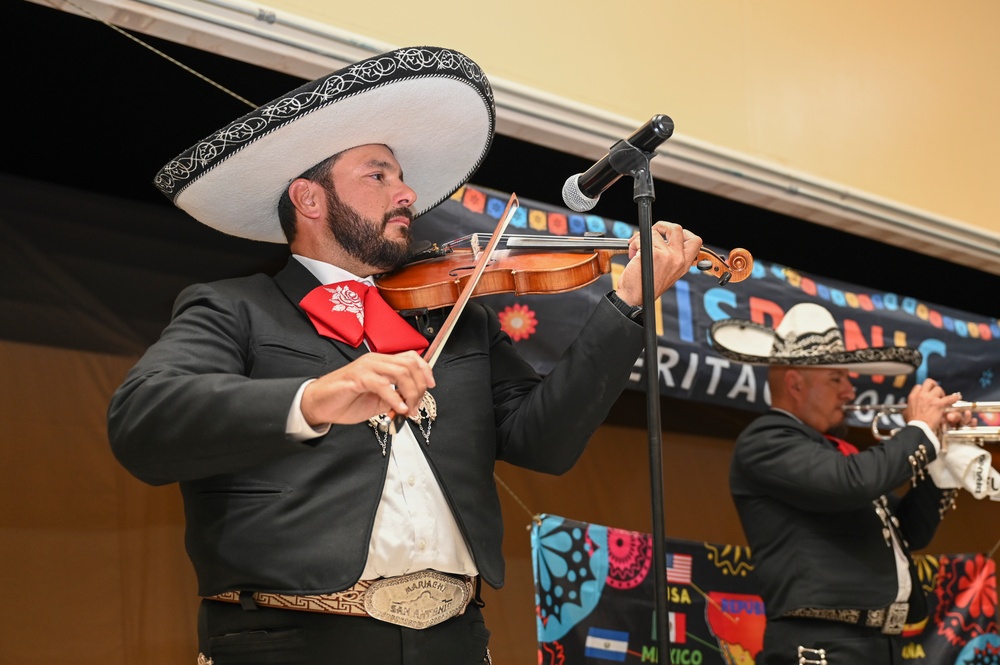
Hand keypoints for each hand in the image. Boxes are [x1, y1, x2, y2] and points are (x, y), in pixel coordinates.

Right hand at [300, 351, 434, 425]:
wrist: (319, 405)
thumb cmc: (346, 401)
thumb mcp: (378, 402)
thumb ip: (395, 400)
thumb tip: (411, 406)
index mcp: (381, 363)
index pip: (411, 357)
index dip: (425, 370)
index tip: (431, 386)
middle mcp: (375, 361)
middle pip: (409, 365)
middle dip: (419, 387)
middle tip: (416, 406)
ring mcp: (366, 367)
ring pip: (400, 372)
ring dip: (410, 393)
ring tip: (407, 410)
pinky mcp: (357, 378)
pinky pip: (382, 385)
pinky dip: (394, 398)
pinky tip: (398, 409)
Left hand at [614, 221, 702, 305]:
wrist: (633, 298)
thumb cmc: (645, 286)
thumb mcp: (667, 272)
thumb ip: (671, 255)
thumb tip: (664, 237)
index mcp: (684, 264)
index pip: (695, 241)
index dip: (683, 232)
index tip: (669, 234)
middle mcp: (679, 260)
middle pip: (678, 228)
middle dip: (662, 226)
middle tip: (653, 234)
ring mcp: (668, 256)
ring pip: (655, 232)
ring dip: (641, 238)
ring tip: (637, 250)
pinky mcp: (654, 254)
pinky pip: (642, 238)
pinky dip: (634, 244)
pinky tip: (633, 255)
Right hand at [903, 378, 960, 433]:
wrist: (919, 428)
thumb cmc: (912, 422)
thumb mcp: (905, 412)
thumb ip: (906, 407)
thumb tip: (904, 406)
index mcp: (913, 396)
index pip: (918, 386)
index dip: (923, 389)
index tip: (925, 393)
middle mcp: (922, 395)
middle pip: (929, 382)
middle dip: (933, 385)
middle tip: (935, 391)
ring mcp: (931, 398)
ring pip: (938, 389)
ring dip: (941, 393)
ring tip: (942, 398)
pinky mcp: (939, 404)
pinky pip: (949, 398)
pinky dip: (954, 398)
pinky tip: (957, 397)